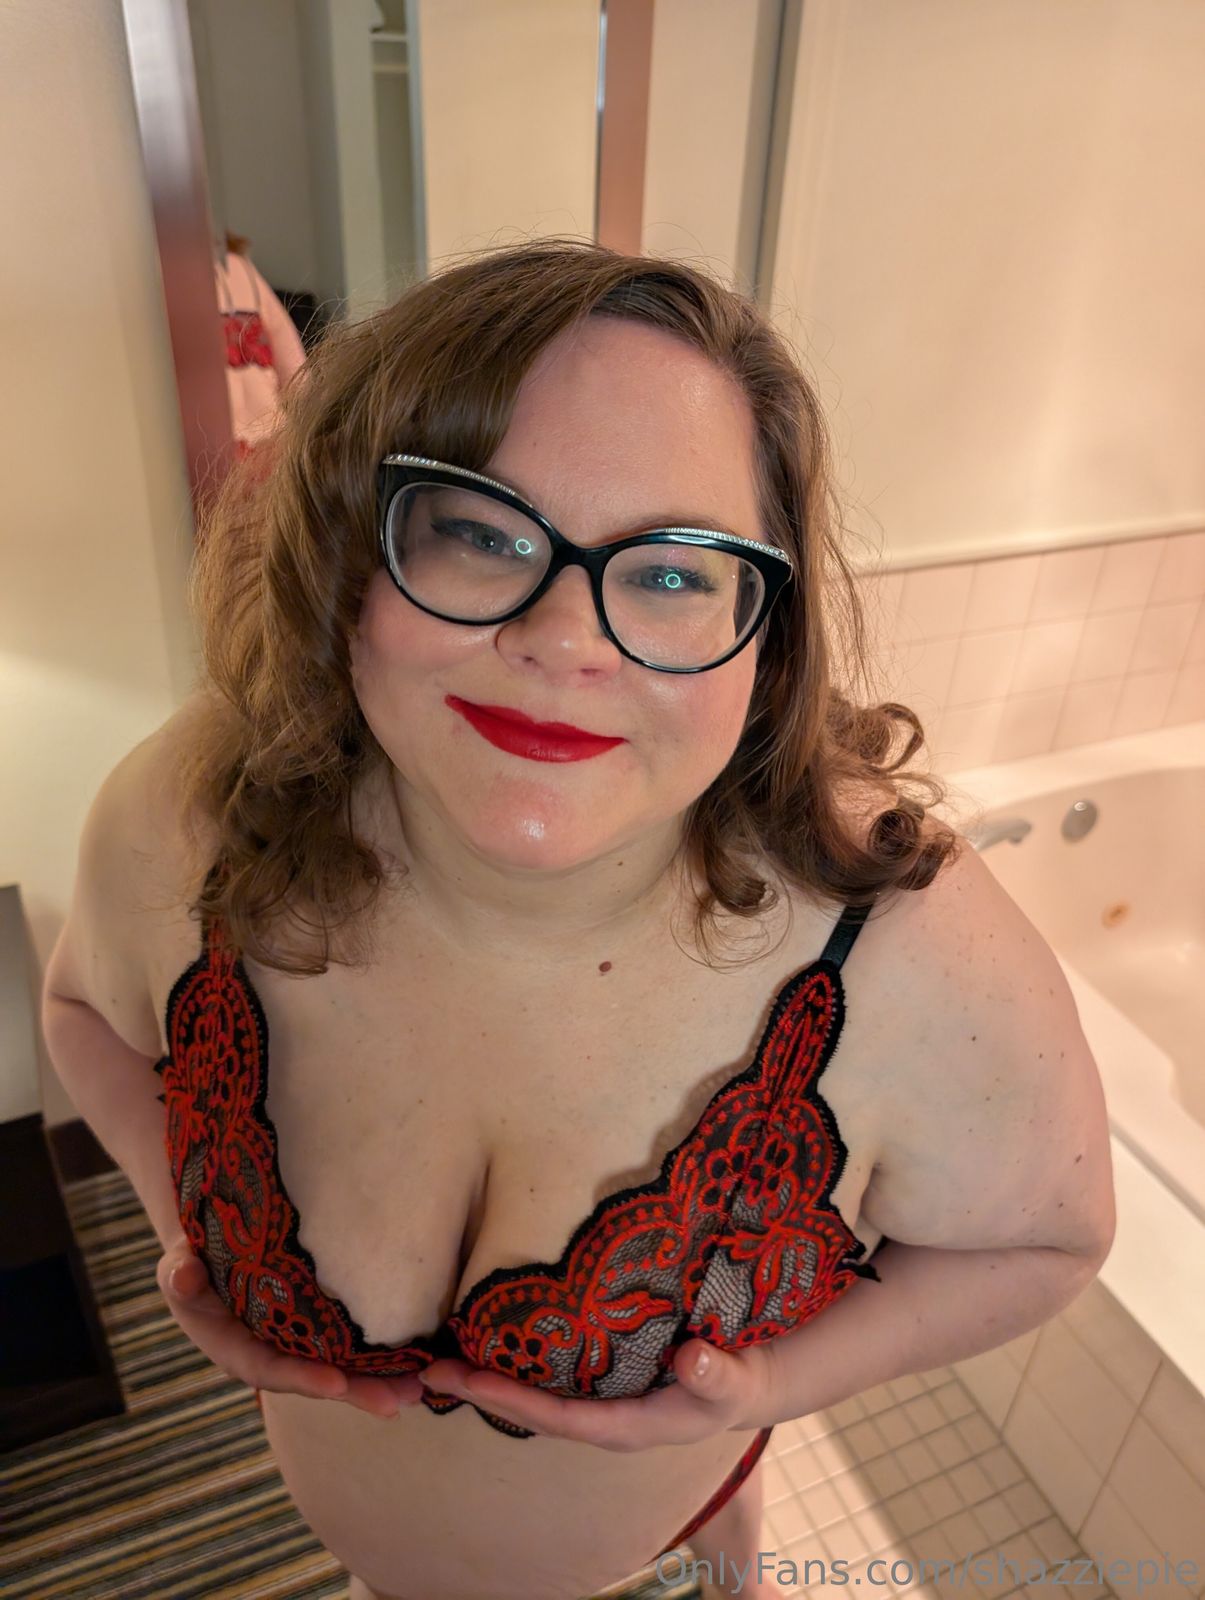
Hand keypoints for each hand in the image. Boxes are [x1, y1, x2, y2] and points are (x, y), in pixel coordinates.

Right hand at [156, 1236, 421, 1419]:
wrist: (211, 1252)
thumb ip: (179, 1274)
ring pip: (338, 1368)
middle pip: (315, 1379)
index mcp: (235, 1349)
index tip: (338, 1385)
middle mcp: (269, 1355)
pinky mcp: (315, 1330)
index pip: (270, 1369)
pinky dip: (380, 1356)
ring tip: (419, 1390)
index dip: (303, 1377)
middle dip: (355, 1392)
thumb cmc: (192, 1260)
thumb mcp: (177, 1266)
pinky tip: (417, 1360)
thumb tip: (182, 1276)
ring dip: (378, 1381)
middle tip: (398, 1403)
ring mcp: (294, 1345)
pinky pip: (347, 1347)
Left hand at [417, 1336, 775, 1449]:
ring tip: (442, 1354)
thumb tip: (691, 1360)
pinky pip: (547, 1373)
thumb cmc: (734, 1383)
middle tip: (430, 1369)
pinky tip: (486, 1334)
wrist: (742, 1380)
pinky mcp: (597, 1375)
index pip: (555, 1417)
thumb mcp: (734, 1383)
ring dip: (489, 1376)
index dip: (510, 1400)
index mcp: (624, 1426)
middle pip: (530, 1408)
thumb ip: (715, 1375)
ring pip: (532, 1392)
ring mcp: (596, 1398)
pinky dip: (514, 1358)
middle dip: (481, 1390)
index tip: (468, 1380)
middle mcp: (600, 1415)